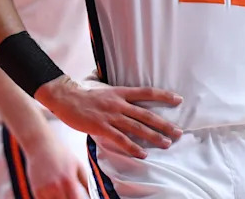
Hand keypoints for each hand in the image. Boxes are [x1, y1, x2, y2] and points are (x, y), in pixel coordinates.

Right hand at [21, 132, 88, 198]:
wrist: (41, 145)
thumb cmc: (62, 154)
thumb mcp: (78, 165)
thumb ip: (86, 181)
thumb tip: (92, 195)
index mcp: (69, 181)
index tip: (83, 198)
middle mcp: (56, 188)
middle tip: (73, 194)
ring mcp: (44, 191)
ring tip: (65, 193)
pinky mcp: (36, 191)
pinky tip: (56, 194)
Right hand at [36, 75, 182, 158]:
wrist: (65, 98)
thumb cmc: (86, 95)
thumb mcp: (107, 90)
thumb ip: (120, 96)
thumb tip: (132, 101)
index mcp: (122, 92)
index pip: (148, 92)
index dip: (164, 96)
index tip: (179, 100)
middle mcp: (119, 103)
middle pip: (147, 114)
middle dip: (165, 124)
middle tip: (179, 132)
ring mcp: (111, 115)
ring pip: (137, 127)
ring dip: (154, 137)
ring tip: (167, 143)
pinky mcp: (101, 127)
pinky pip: (121, 139)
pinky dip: (133, 147)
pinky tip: (143, 154)